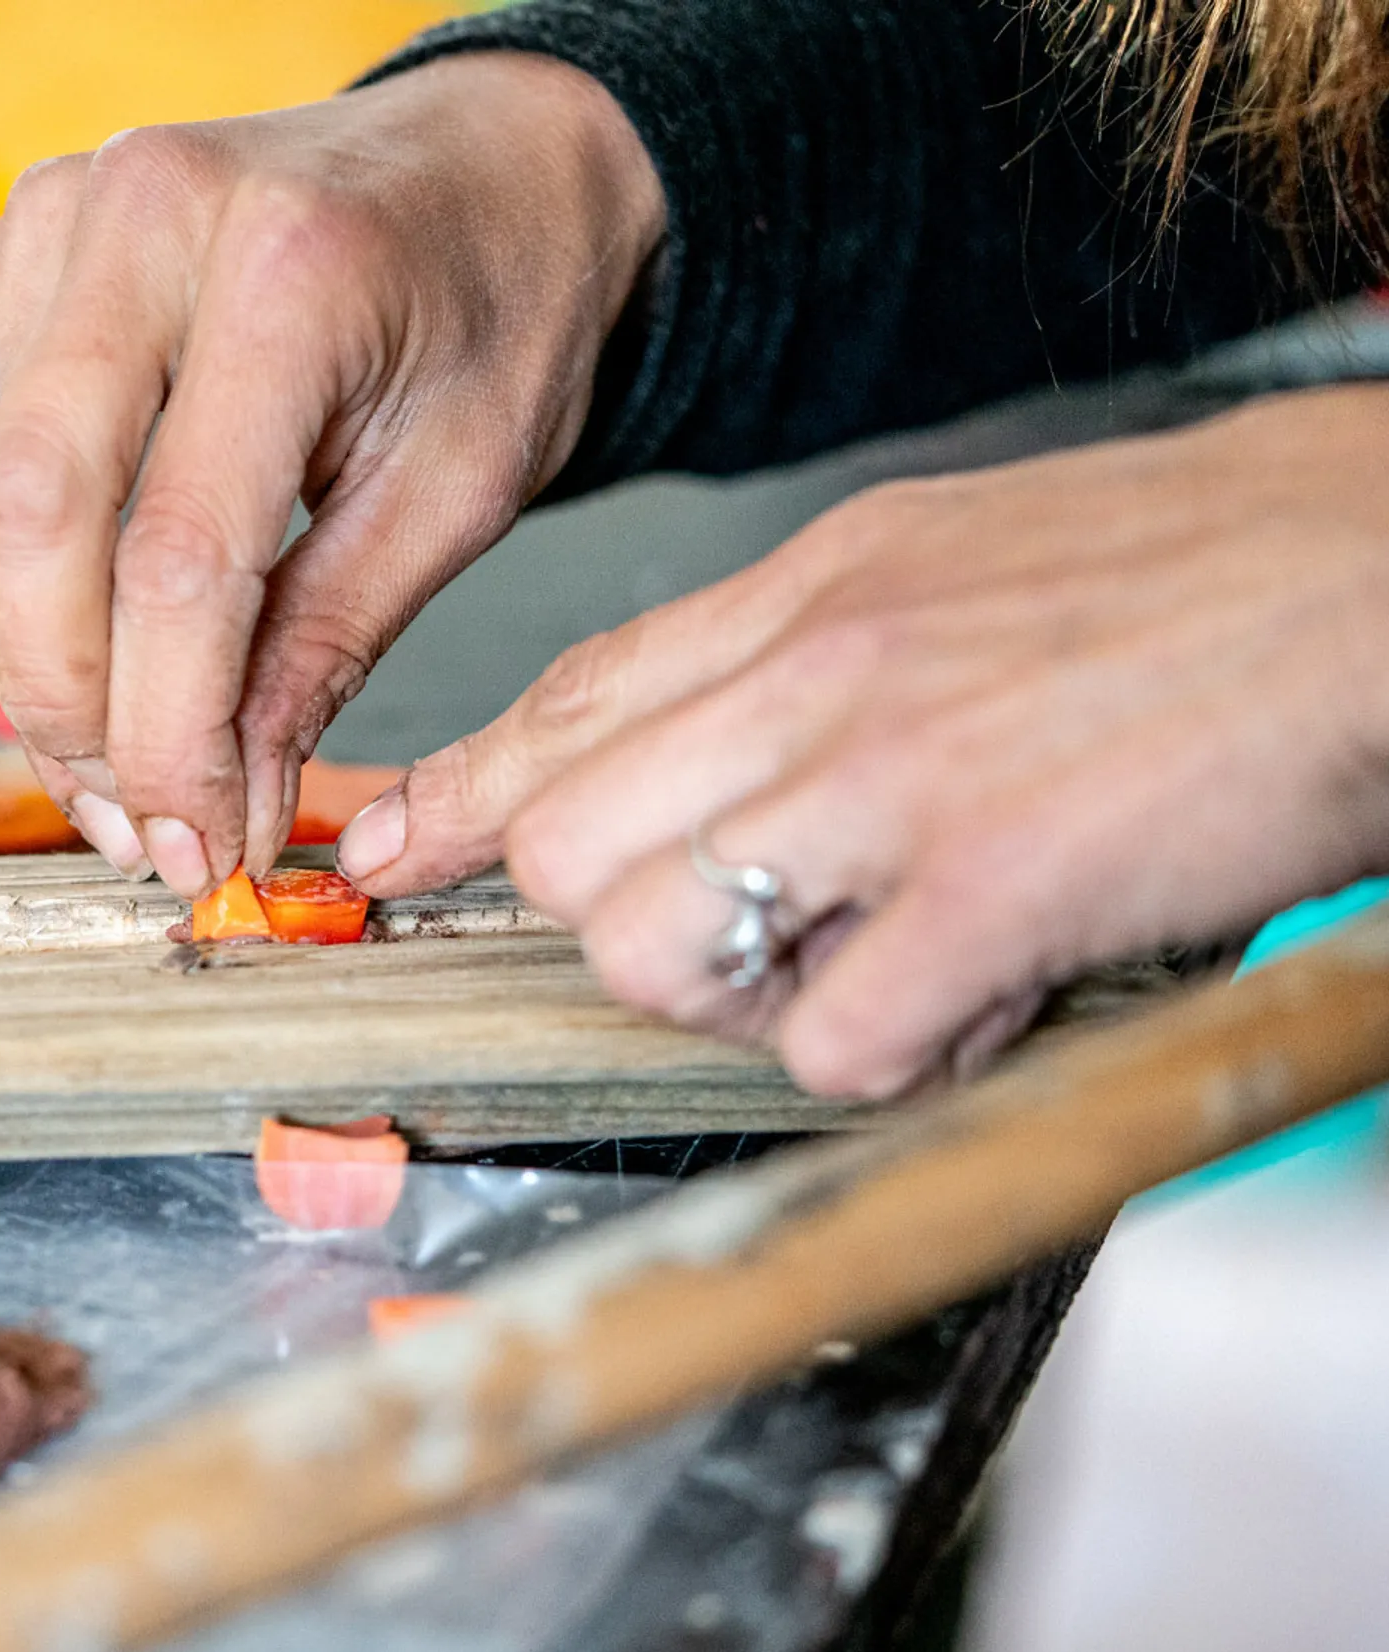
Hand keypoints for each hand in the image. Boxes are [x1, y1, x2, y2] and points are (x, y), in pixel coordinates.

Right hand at [0, 54, 663, 892]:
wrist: (483, 174)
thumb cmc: (497, 315)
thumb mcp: (457, 493)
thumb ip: (329, 643)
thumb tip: (228, 797)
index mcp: (288, 274)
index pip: (178, 558)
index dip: (175, 738)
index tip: (205, 847)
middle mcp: (143, 222)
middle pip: (30, 524)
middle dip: (73, 714)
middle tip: (142, 830)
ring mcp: (61, 228)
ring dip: (34, 666)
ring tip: (119, 775)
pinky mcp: (22, 262)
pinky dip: (24, 588)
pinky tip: (96, 662)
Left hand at [340, 385, 1388, 1096]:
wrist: (1372, 566)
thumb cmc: (1178, 579)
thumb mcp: (940, 568)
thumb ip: (793, 662)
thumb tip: (689, 757)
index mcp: (801, 594)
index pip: (560, 707)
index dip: (455, 801)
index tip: (393, 862)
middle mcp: (813, 675)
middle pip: (562, 852)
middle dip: (619, 924)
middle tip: (752, 930)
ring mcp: (889, 776)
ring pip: (645, 948)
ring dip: (732, 996)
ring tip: (860, 964)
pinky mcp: (986, 884)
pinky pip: (823, 1038)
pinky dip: (876, 1053)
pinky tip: (962, 1003)